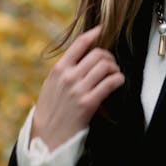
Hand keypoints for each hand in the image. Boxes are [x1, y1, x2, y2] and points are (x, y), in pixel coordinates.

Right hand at [31, 25, 124, 150]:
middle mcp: (69, 76)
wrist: (47, 135)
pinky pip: (110, 83)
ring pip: (106, 67)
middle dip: (109, 57)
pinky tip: (118, 82)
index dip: (94, 33)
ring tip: (114, 74)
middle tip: (110, 64)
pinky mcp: (88, 103)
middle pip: (98, 54)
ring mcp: (79, 89)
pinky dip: (119, 79)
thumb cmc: (51, 108)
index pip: (80, 43)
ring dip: (115, 68)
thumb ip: (66, 68)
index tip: (102, 30)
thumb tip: (83, 52)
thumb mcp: (52, 83)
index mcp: (59, 69)